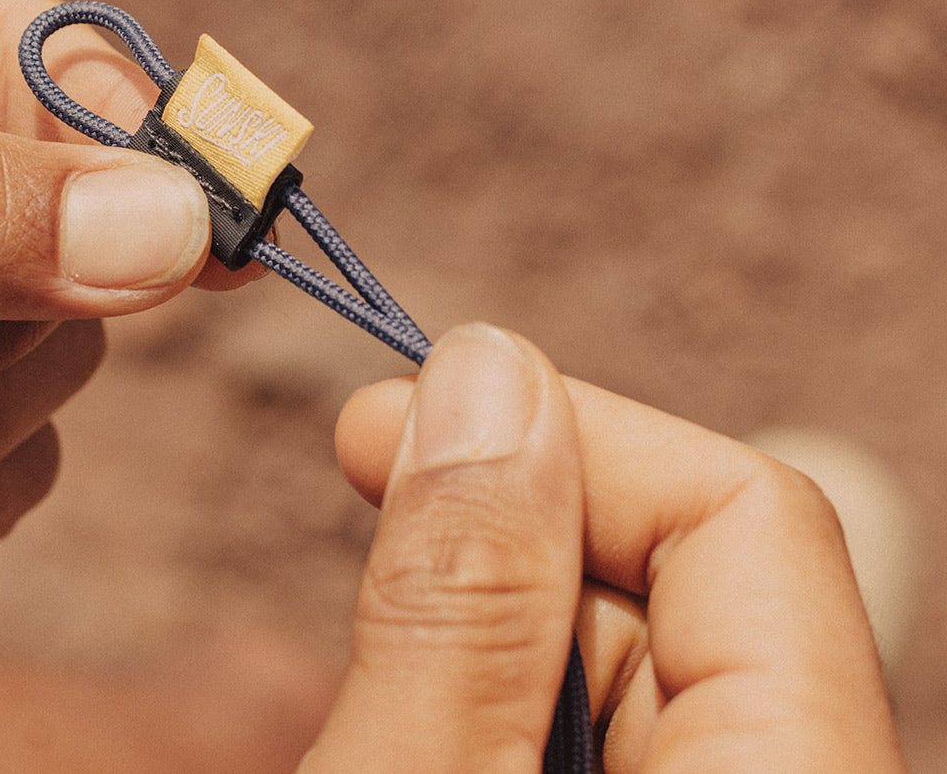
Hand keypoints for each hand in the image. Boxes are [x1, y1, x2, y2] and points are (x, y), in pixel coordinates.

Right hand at [308, 324, 904, 771]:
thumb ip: (466, 602)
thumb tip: (484, 370)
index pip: (747, 519)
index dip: (566, 437)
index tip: (392, 420)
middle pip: (687, 584)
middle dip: (508, 537)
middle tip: (361, 514)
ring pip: (638, 662)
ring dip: (493, 632)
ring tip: (387, 681)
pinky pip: (613, 740)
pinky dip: (503, 705)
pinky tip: (429, 730)